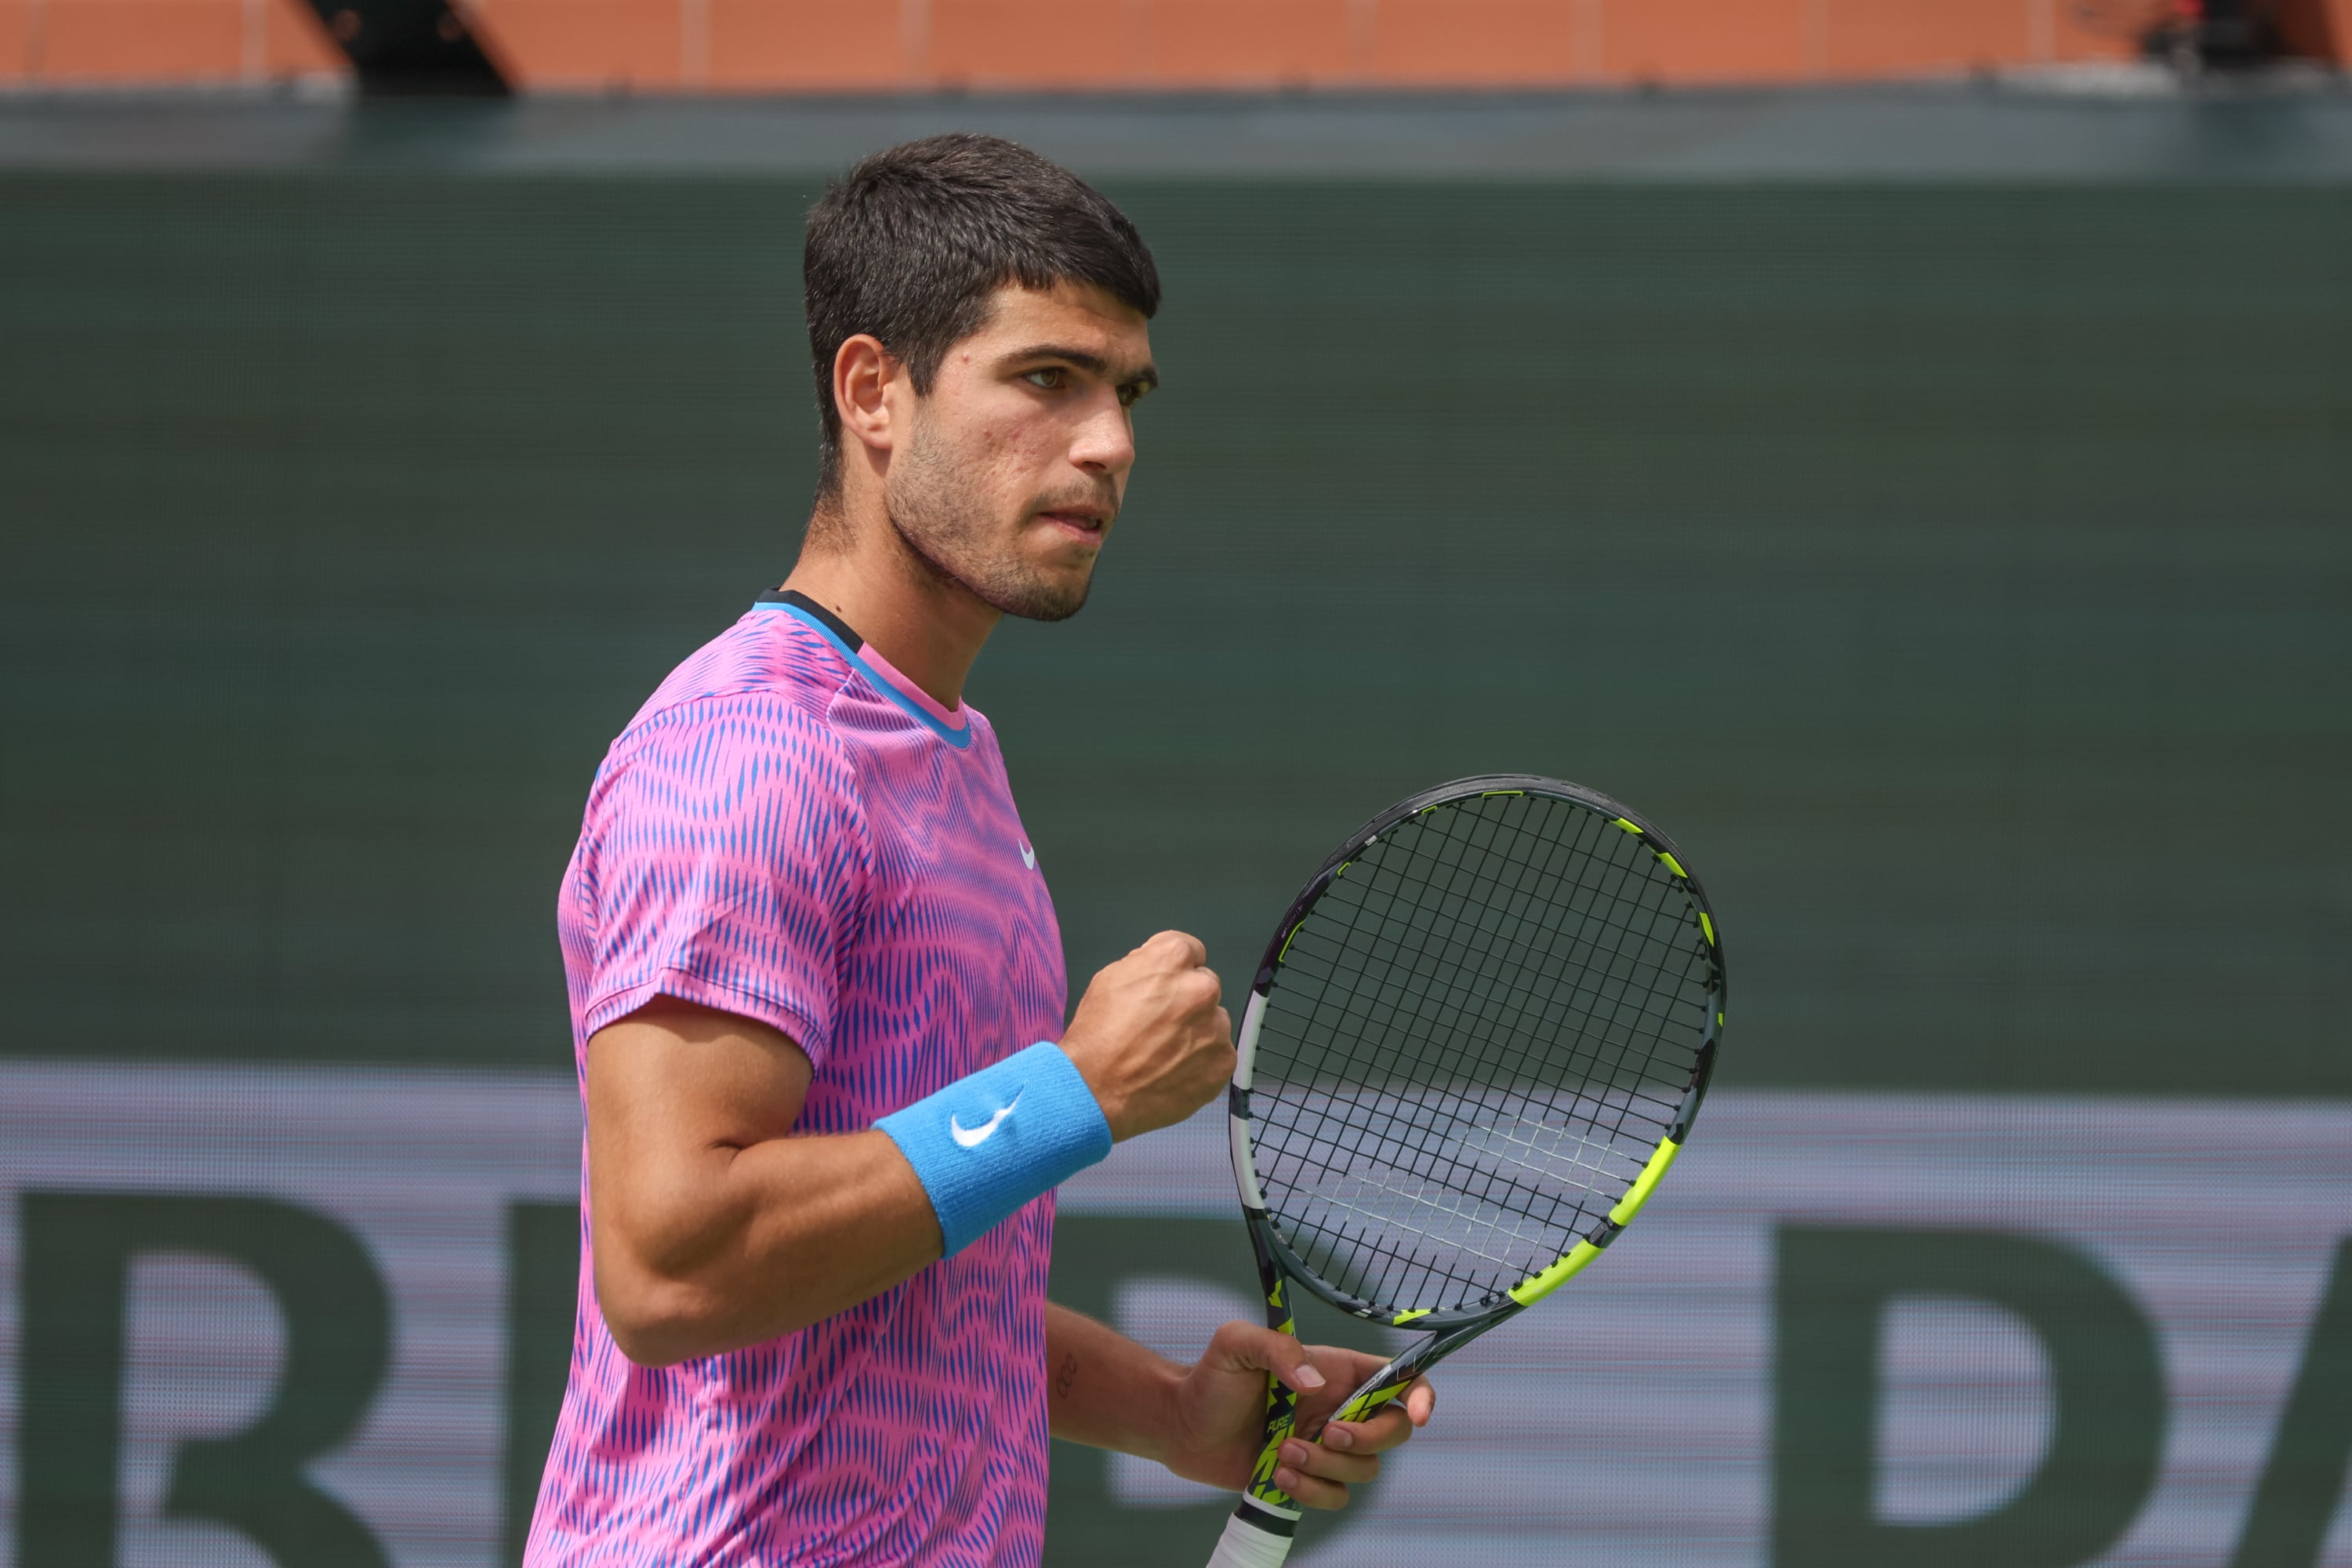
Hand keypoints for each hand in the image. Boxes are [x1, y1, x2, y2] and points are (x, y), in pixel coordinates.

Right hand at [1059, 931, 1233, 1141]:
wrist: (1094, 1091)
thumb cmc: (1097, 1037)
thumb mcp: (1109, 979)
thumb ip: (1145, 964)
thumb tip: (1162, 969)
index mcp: (1173, 960)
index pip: (1191, 951)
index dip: (1174, 971)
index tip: (1166, 986)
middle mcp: (1201, 988)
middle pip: (1204, 986)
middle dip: (1187, 1001)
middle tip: (1160, 1024)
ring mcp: (1216, 1027)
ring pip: (1214, 1022)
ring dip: (1197, 1031)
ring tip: (1164, 1052)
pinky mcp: (1223, 1061)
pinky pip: (1218, 1054)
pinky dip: (1202, 1061)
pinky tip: (1174, 1070)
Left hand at [1155, 1320, 1436, 1510]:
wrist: (1181, 1425)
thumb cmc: (1210, 1377)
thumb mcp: (1237, 1343)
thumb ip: (1279, 1349)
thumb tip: (1316, 1383)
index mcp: (1337, 1371)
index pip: (1399, 1378)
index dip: (1421, 1394)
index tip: (1418, 1415)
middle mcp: (1339, 1408)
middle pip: (1394, 1431)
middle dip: (1368, 1438)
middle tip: (1325, 1431)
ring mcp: (1325, 1446)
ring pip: (1365, 1469)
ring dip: (1328, 1464)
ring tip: (1283, 1451)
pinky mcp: (1309, 1478)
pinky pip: (1335, 1495)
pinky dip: (1312, 1490)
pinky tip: (1278, 1474)